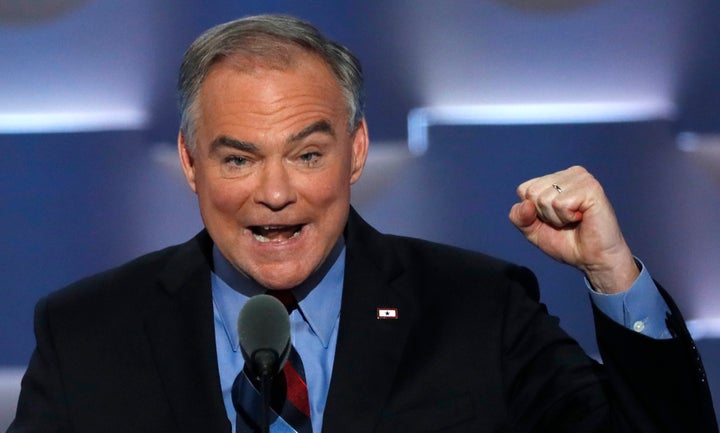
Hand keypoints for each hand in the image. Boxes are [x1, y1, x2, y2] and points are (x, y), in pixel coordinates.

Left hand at [508, 166, 638, 293]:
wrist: (593, 260)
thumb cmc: (567, 243)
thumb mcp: (533, 230)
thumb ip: (519, 217)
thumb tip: (526, 203)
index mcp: (556, 178)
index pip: (524, 189)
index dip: (533, 212)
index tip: (553, 219)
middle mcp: (569, 174)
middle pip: (532, 193)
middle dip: (544, 215)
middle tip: (565, 222)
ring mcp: (581, 179)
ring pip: (545, 199)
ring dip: (557, 218)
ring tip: (574, 220)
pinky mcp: (591, 188)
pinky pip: (560, 204)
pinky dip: (567, 217)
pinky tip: (582, 218)